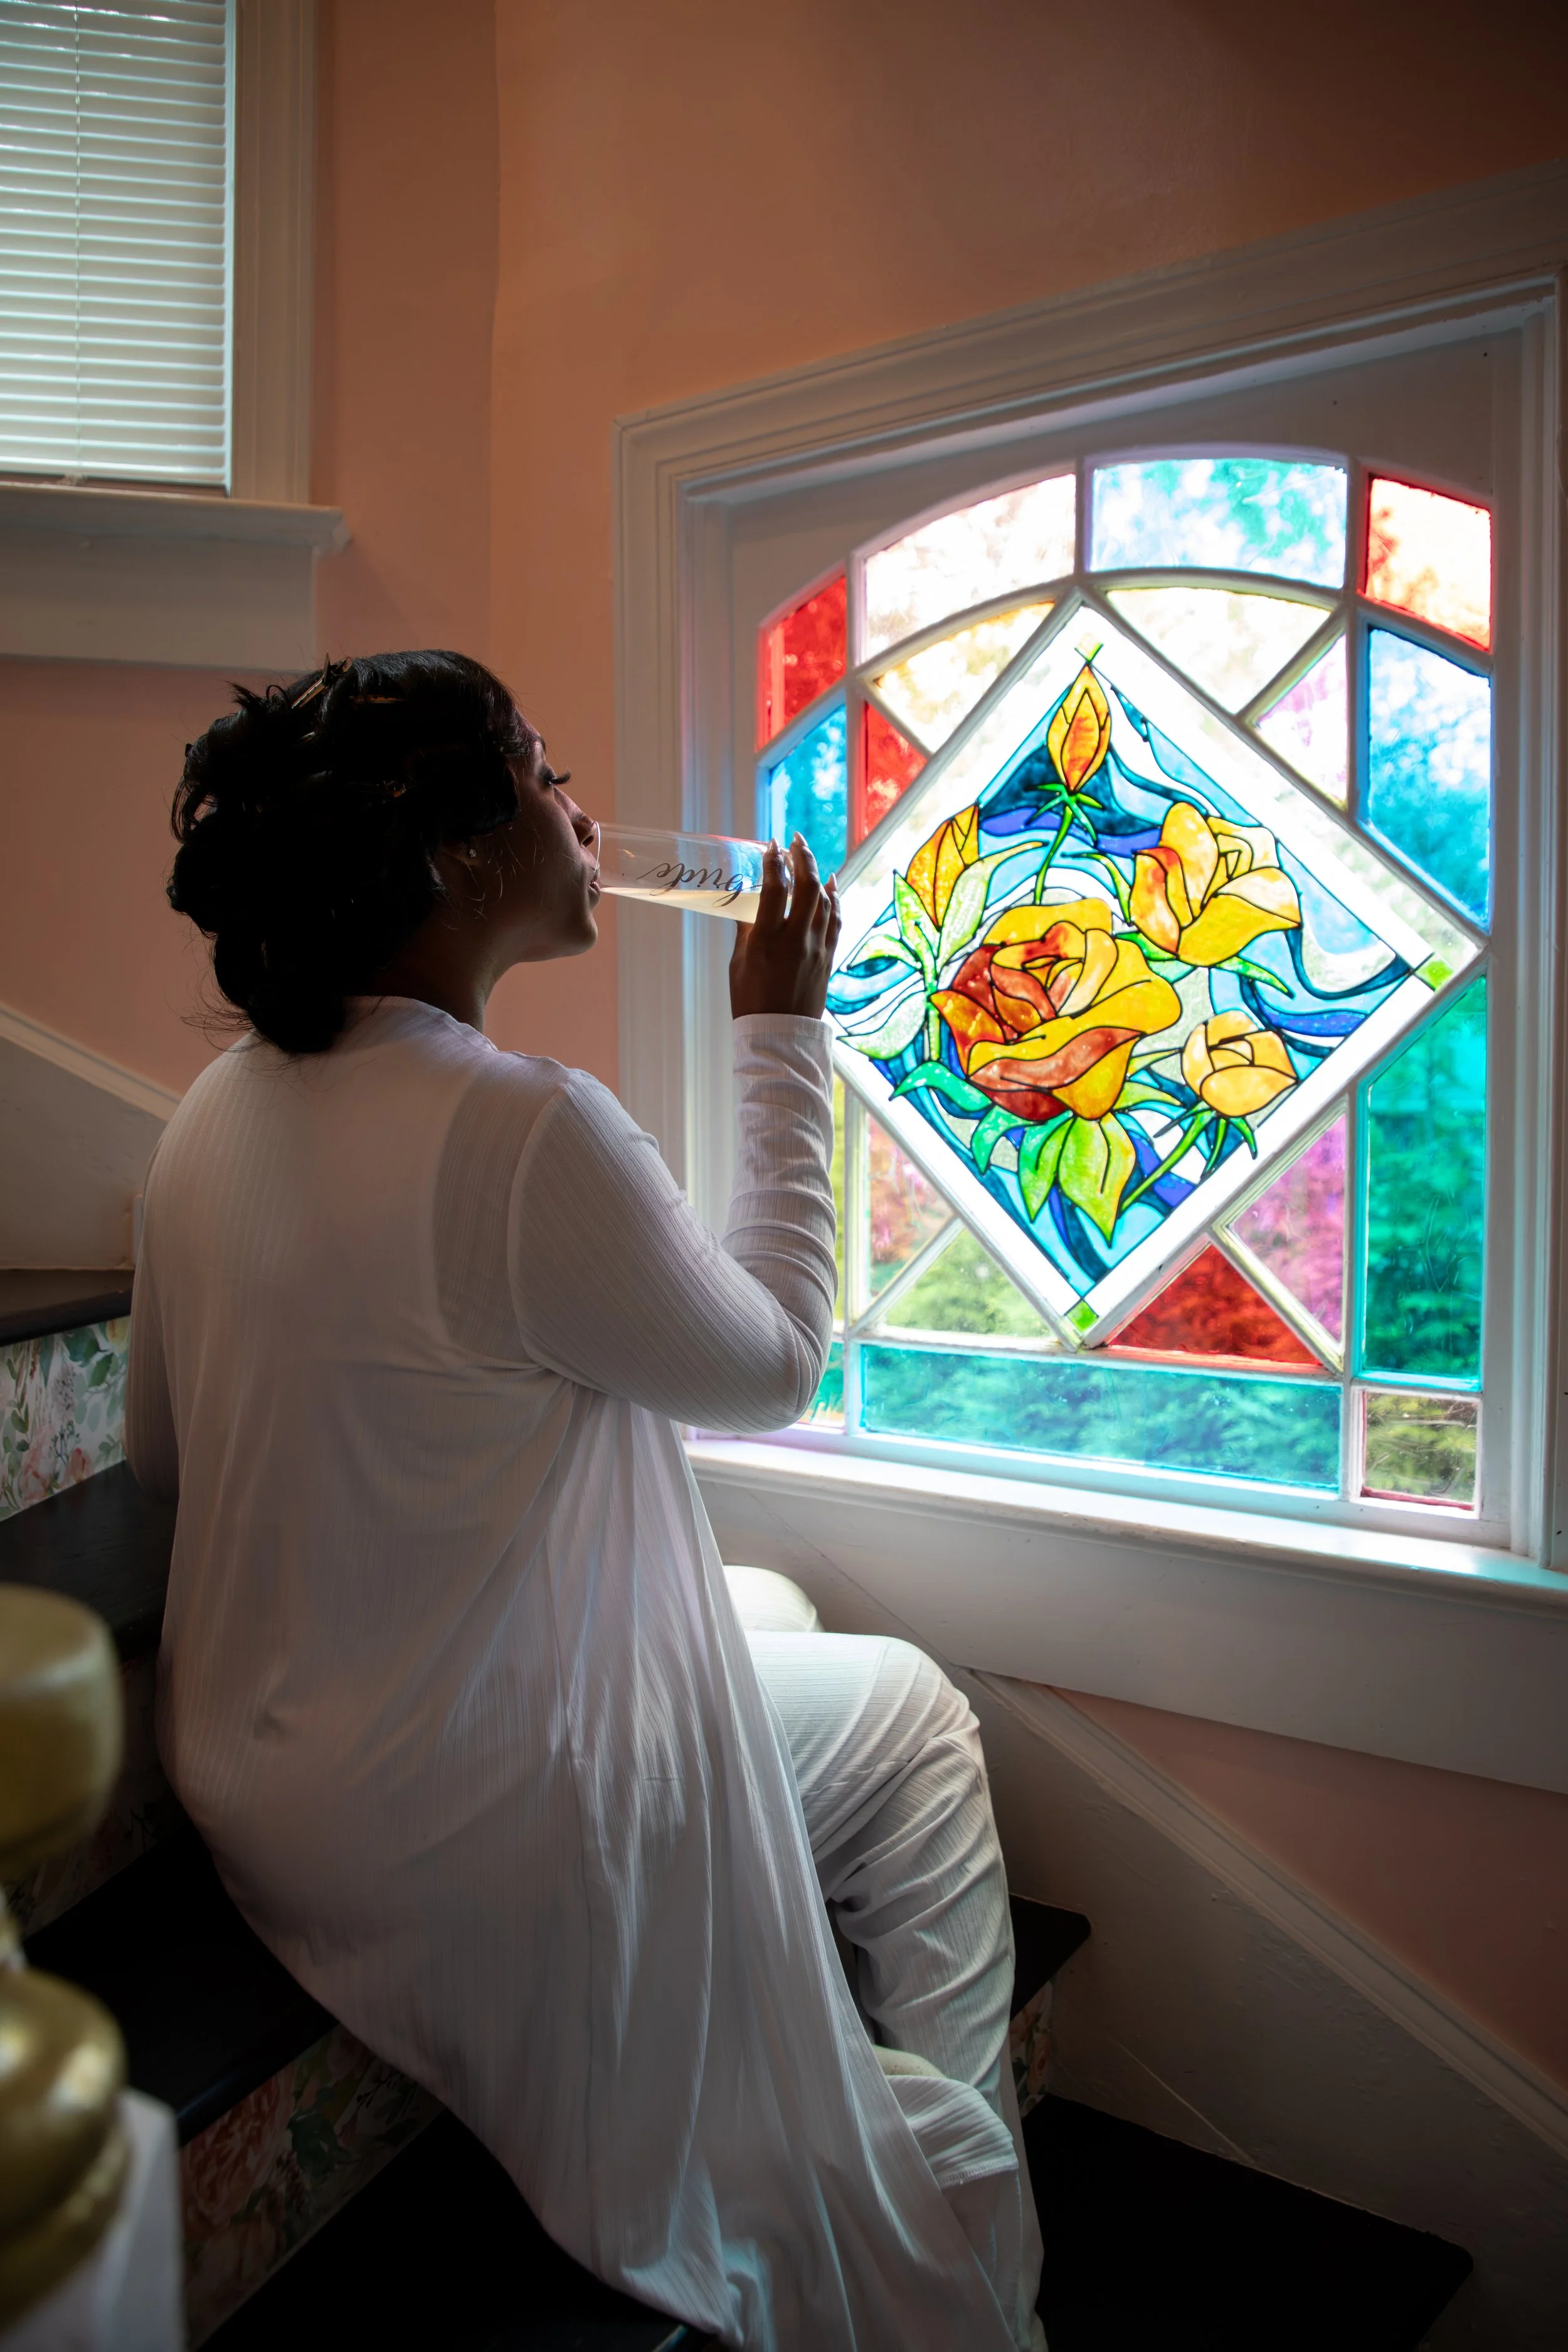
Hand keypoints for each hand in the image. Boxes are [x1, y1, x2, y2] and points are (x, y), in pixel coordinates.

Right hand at [729, 835, 841, 1020]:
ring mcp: (816, 948)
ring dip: (817, 873)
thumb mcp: (738, 963)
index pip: (774, 888)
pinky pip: (835, 920)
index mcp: (767, 940)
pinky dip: (834, 898)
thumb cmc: (750, 1000)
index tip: (770, 845)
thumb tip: (748, 904)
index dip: (773, 862)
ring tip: (808, 856)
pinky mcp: (828, 957)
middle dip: (801, 857)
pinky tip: (831, 884)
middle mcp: (796, 940)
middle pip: (806, 886)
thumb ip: (746, 930)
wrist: (779, 1034)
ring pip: (824, 900)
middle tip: (794, 840)